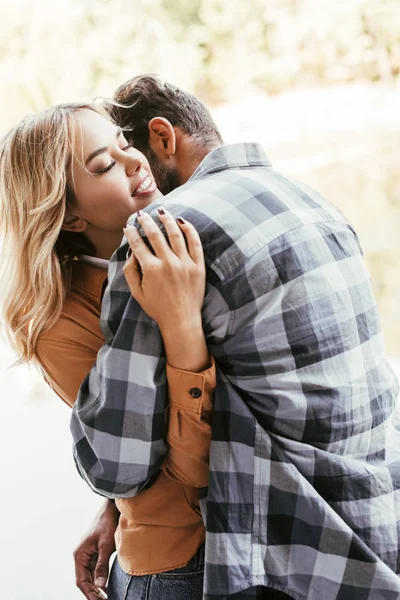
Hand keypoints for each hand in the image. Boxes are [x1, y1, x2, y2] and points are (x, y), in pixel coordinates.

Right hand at [74, 500, 118, 599]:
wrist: (112, 508)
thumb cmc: (107, 523)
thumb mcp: (106, 545)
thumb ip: (102, 565)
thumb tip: (100, 585)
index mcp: (79, 555)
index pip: (81, 581)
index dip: (89, 594)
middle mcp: (81, 556)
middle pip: (85, 581)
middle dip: (93, 593)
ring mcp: (88, 554)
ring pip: (90, 576)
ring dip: (97, 588)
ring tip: (106, 597)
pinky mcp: (95, 552)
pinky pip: (95, 570)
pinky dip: (100, 579)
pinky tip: (107, 587)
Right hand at [123, 208, 205, 334]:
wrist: (181, 320)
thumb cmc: (157, 308)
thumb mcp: (137, 292)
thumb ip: (130, 271)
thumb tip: (131, 252)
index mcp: (151, 269)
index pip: (138, 244)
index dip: (131, 233)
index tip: (128, 226)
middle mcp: (168, 263)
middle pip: (155, 234)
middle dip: (146, 222)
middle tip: (141, 215)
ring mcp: (185, 263)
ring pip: (175, 234)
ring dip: (167, 220)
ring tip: (161, 211)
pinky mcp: (198, 265)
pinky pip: (195, 242)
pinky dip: (189, 229)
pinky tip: (182, 221)